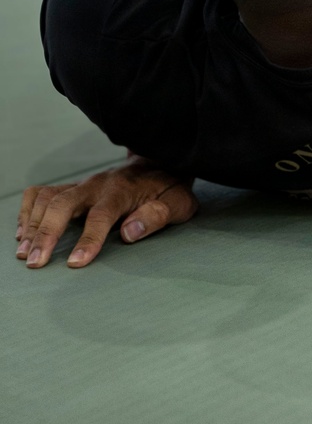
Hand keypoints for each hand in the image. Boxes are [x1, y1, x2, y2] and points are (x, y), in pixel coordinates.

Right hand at [15, 159, 197, 269]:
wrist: (159, 161)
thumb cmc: (168, 189)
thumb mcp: (177, 203)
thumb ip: (157, 216)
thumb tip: (130, 233)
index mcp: (122, 192)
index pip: (101, 216)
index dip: (89, 239)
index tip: (75, 263)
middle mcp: (97, 186)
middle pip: (64, 203)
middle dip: (46, 232)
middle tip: (35, 262)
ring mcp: (82, 185)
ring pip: (48, 198)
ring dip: (32, 224)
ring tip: (24, 252)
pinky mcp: (73, 188)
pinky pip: (42, 192)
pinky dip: (28, 209)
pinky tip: (22, 232)